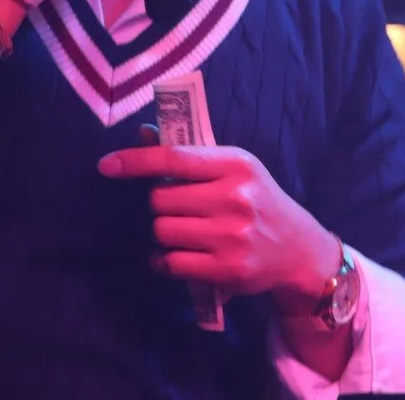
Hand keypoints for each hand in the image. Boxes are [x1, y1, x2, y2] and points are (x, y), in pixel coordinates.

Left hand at [97, 143, 340, 313]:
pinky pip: (171, 262)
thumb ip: (188, 152)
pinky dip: (164, 261)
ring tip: (184, 232)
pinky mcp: (228, 270)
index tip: (106, 166)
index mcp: (235, 164)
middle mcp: (235, 198)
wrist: (298, 249)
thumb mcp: (232, 168)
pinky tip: (178, 256)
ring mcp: (232, 236)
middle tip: (181, 208)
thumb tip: (142, 133)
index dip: (135, 161)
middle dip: (161, 204)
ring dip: (164, 232)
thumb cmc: (256, 200)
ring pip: (162, 230)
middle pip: (160, 199)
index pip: (174, 158)